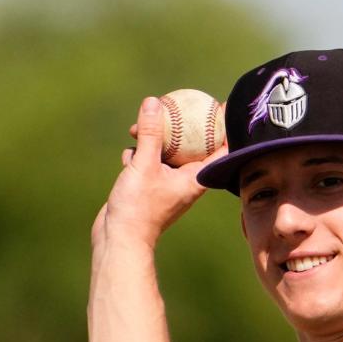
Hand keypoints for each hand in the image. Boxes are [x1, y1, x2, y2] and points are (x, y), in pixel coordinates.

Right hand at [92, 96, 227, 250]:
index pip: (219, 149)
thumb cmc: (138, 208)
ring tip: (135, 129)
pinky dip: (138, 155)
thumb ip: (152, 134)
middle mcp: (185, 181)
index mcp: (195, 179)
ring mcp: (167, 184)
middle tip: (175, 103)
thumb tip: (155, 103)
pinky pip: (148, 161)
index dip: (222, 127)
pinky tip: (128, 156)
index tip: (220, 106)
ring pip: (165, 151)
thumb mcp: (144, 165)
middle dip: (181, 125)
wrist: (120, 238)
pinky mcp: (150, 186)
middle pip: (191, 145)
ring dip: (151, 138)